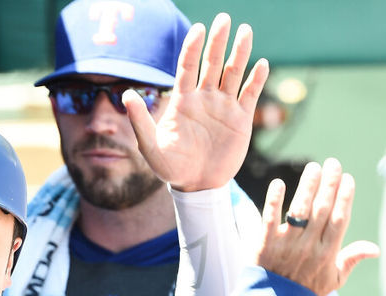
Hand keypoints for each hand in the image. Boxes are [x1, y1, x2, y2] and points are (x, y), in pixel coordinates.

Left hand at [126, 13, 267, 191]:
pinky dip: (256, 80)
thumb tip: (125, 95)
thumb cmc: (170, 167)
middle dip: (218, 41)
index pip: (188, 67)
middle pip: (212, 63)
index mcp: (183, 101)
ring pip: (233, 73)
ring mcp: (224, 107)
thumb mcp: (150, 147)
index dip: (192, 48)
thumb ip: (140, 121)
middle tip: (224, 19)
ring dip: (240, 53)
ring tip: (246, 31)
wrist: (195, 186)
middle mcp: (204, 98)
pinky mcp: (240, 119)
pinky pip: (249, 95)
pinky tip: (260, 64)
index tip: (198, 29)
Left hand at [257, 158, 378, 295]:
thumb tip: (375, 249)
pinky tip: (279, 183)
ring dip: (307, 186)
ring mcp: (286, 244)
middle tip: (332, 163)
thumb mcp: (334, 279)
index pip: (340, 219)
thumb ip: (352, 260)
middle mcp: (308, 246)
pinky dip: (274, 201)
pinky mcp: (264, 244)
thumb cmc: (306, 291)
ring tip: (313, 167)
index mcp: (327, 252)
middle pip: (322, 209)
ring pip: (299, 210)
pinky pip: (269, 219)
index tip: (348, 178)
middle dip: (329, 184)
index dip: (345, 197)